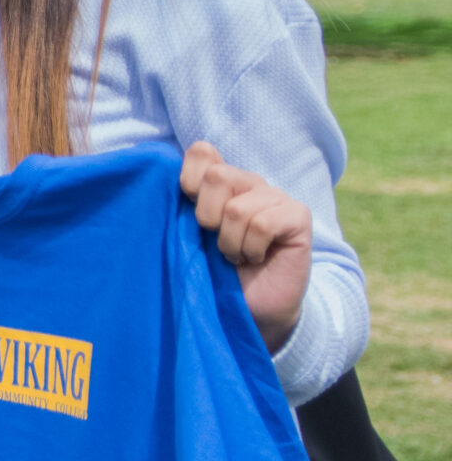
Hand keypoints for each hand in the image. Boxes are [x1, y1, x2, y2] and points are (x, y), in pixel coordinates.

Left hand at [181, 142, 311, 351]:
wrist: (252, 308)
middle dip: (207, 217)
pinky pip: (262, 224)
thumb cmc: (216, 271)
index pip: (202, 152)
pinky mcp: (297, 215)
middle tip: (215, 241)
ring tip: (236, 256)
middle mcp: (249, 182)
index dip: (188, 181)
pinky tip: (255, 258)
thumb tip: (163, 177)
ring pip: (237, 208)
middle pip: (217, 176)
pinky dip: (251, 248)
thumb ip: (183, 203)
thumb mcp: (191, 235)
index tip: (190, 213)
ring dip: (230, 243)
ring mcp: (276, 196)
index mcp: (220, 181)